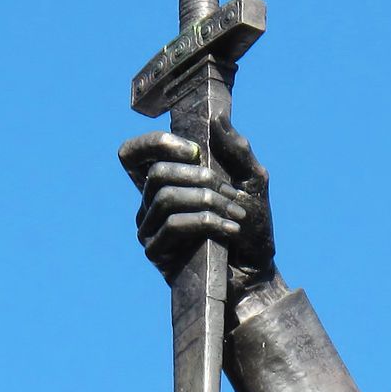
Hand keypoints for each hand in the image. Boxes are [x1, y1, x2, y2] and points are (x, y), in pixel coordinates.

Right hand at [118, 117, 275, 296]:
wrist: (256, 273)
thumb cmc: (252, 227)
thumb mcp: (252, 180)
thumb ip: (237, 150)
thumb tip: (216, 118)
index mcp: (166, 182)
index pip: (134, 154)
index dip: (154, 144)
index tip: (194, 150)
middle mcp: (150, 204)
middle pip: (157, 173)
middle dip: (199, 177)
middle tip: (231, 193)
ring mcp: (150, 230)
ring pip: (166, 198)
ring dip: (208, 202)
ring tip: (237, 214)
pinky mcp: (156, 253)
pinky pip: (173, 226)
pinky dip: (206, 222)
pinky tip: (230, 230)